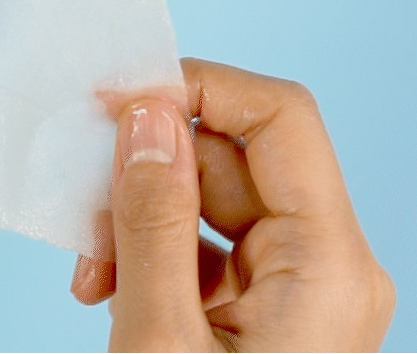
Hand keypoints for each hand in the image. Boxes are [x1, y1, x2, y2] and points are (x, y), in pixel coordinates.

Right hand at [70, 59, 395, 352]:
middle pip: (238, 157)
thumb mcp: (159, 338)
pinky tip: (108, 287)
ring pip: (218, 199)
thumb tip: (145, 110)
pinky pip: (214, 246)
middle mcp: (333, 267)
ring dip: (141, 216)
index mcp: (331, 266)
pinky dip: (156, 252)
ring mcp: (307, 292)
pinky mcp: (276, 315)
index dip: (199, 87)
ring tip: (89, 271)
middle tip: (82, 208)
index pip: (280, 117)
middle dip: (151, 169)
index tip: (117, 97)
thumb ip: (151, 214)